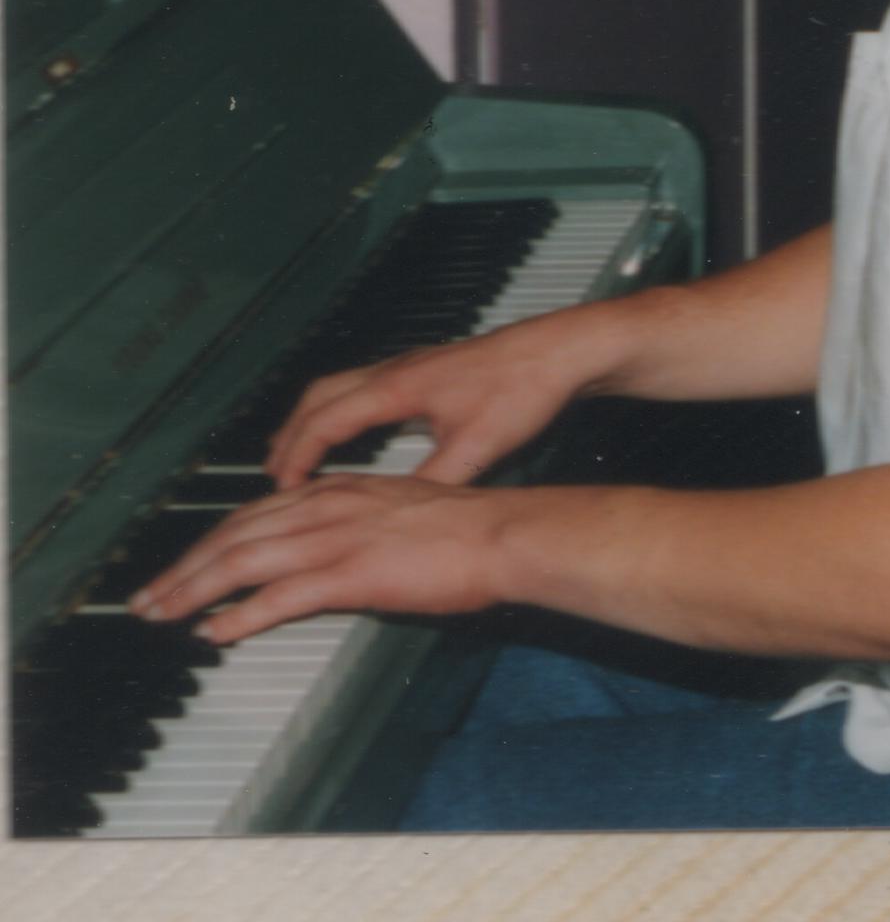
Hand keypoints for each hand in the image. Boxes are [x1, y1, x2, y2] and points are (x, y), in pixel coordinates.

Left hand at [131, 474, 509, 644]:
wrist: (507, 534)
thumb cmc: (475, 530)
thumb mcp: (408, 516)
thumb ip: (366, 531)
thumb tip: (341, 562)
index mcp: (345, 490)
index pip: (257, 512)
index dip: (213, 540)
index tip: (185, 564)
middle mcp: (332, 506)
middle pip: (236, 532)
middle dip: (184, 566)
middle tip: (148, 596)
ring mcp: (338, 538)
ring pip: (244, 560)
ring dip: (193, 589)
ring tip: (161, 614)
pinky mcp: (351, 573)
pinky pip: (279, 596)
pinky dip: (240, 615)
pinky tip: (216, 633)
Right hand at [265, 309, 610, 490]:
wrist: (565, 349)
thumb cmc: (526, 386)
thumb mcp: (478, 446)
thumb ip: (435, 482)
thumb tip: (401, 513)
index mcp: (399, 387)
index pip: (325, 420)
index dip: (297, 456)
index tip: (279, 487)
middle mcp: (399, 370)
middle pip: (320, 397)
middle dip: (291, 435)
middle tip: (272, 471)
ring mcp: (414, 365)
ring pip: (342, 387)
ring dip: (315, 419)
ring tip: (300, 453)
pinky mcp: (432, 367)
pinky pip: (366, 386)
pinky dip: (344, 410)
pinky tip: (358, 431)